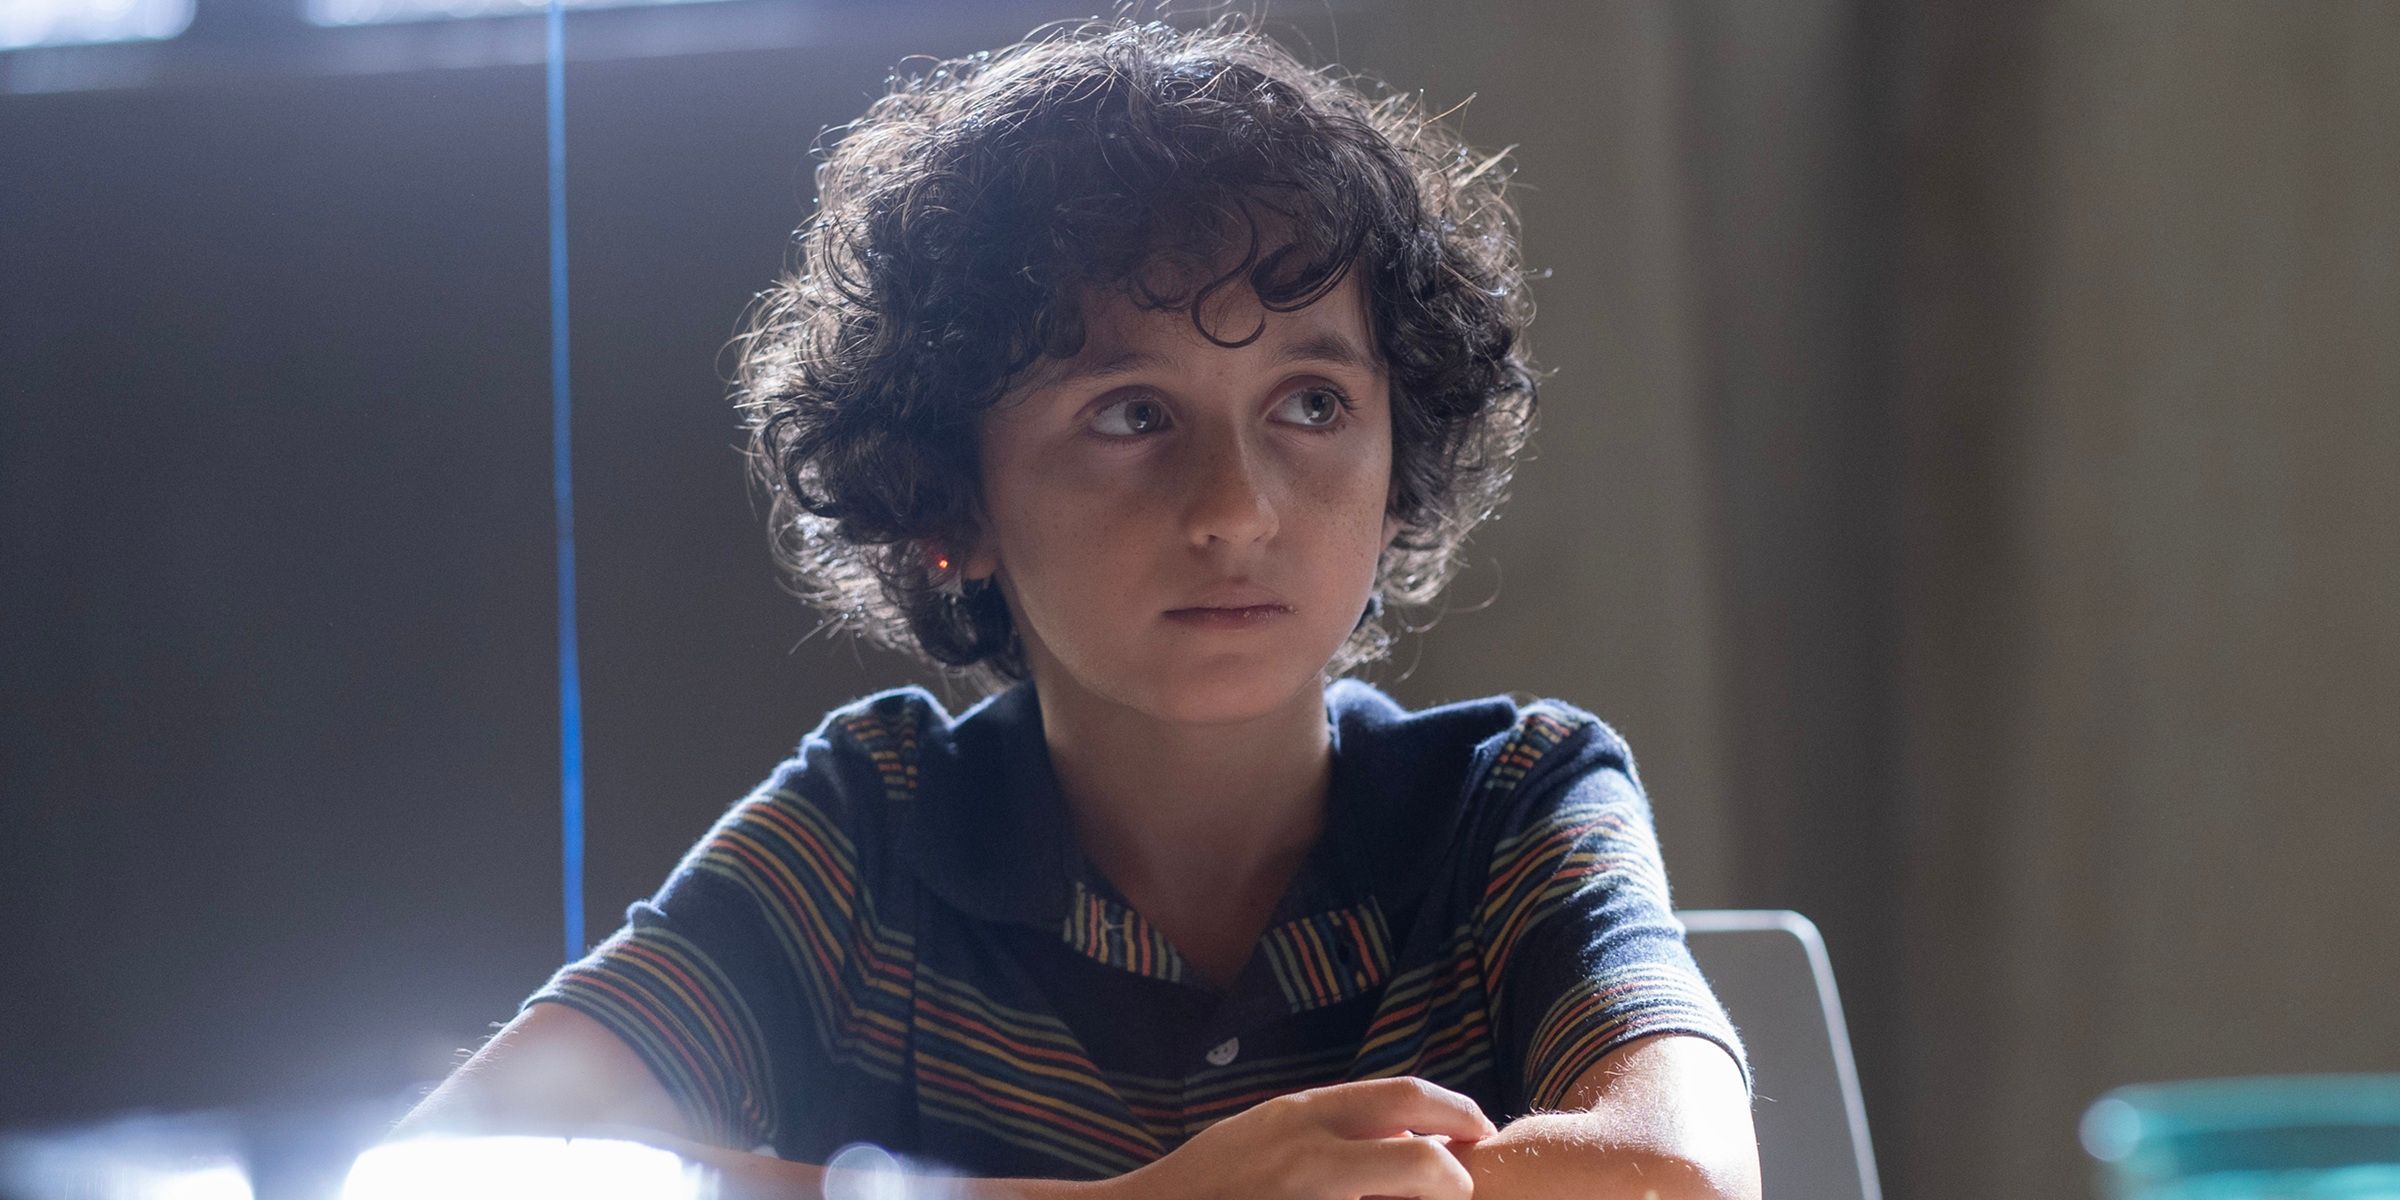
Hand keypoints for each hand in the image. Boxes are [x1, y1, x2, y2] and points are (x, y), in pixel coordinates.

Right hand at [1097, 1076, 1498, 1199]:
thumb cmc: (1209, 1184)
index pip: (1403, 1097)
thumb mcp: (1268, 1134)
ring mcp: (1308, 1199)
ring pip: (1404, 1196)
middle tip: (1465, 1186)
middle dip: (1457, 1176)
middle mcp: (1309, 1156)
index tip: (1479, 1128)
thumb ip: (1330, 1130)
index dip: (1456, 1110)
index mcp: (1302, 1115)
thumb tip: (1404, 1138)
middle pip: (1423, 1159)